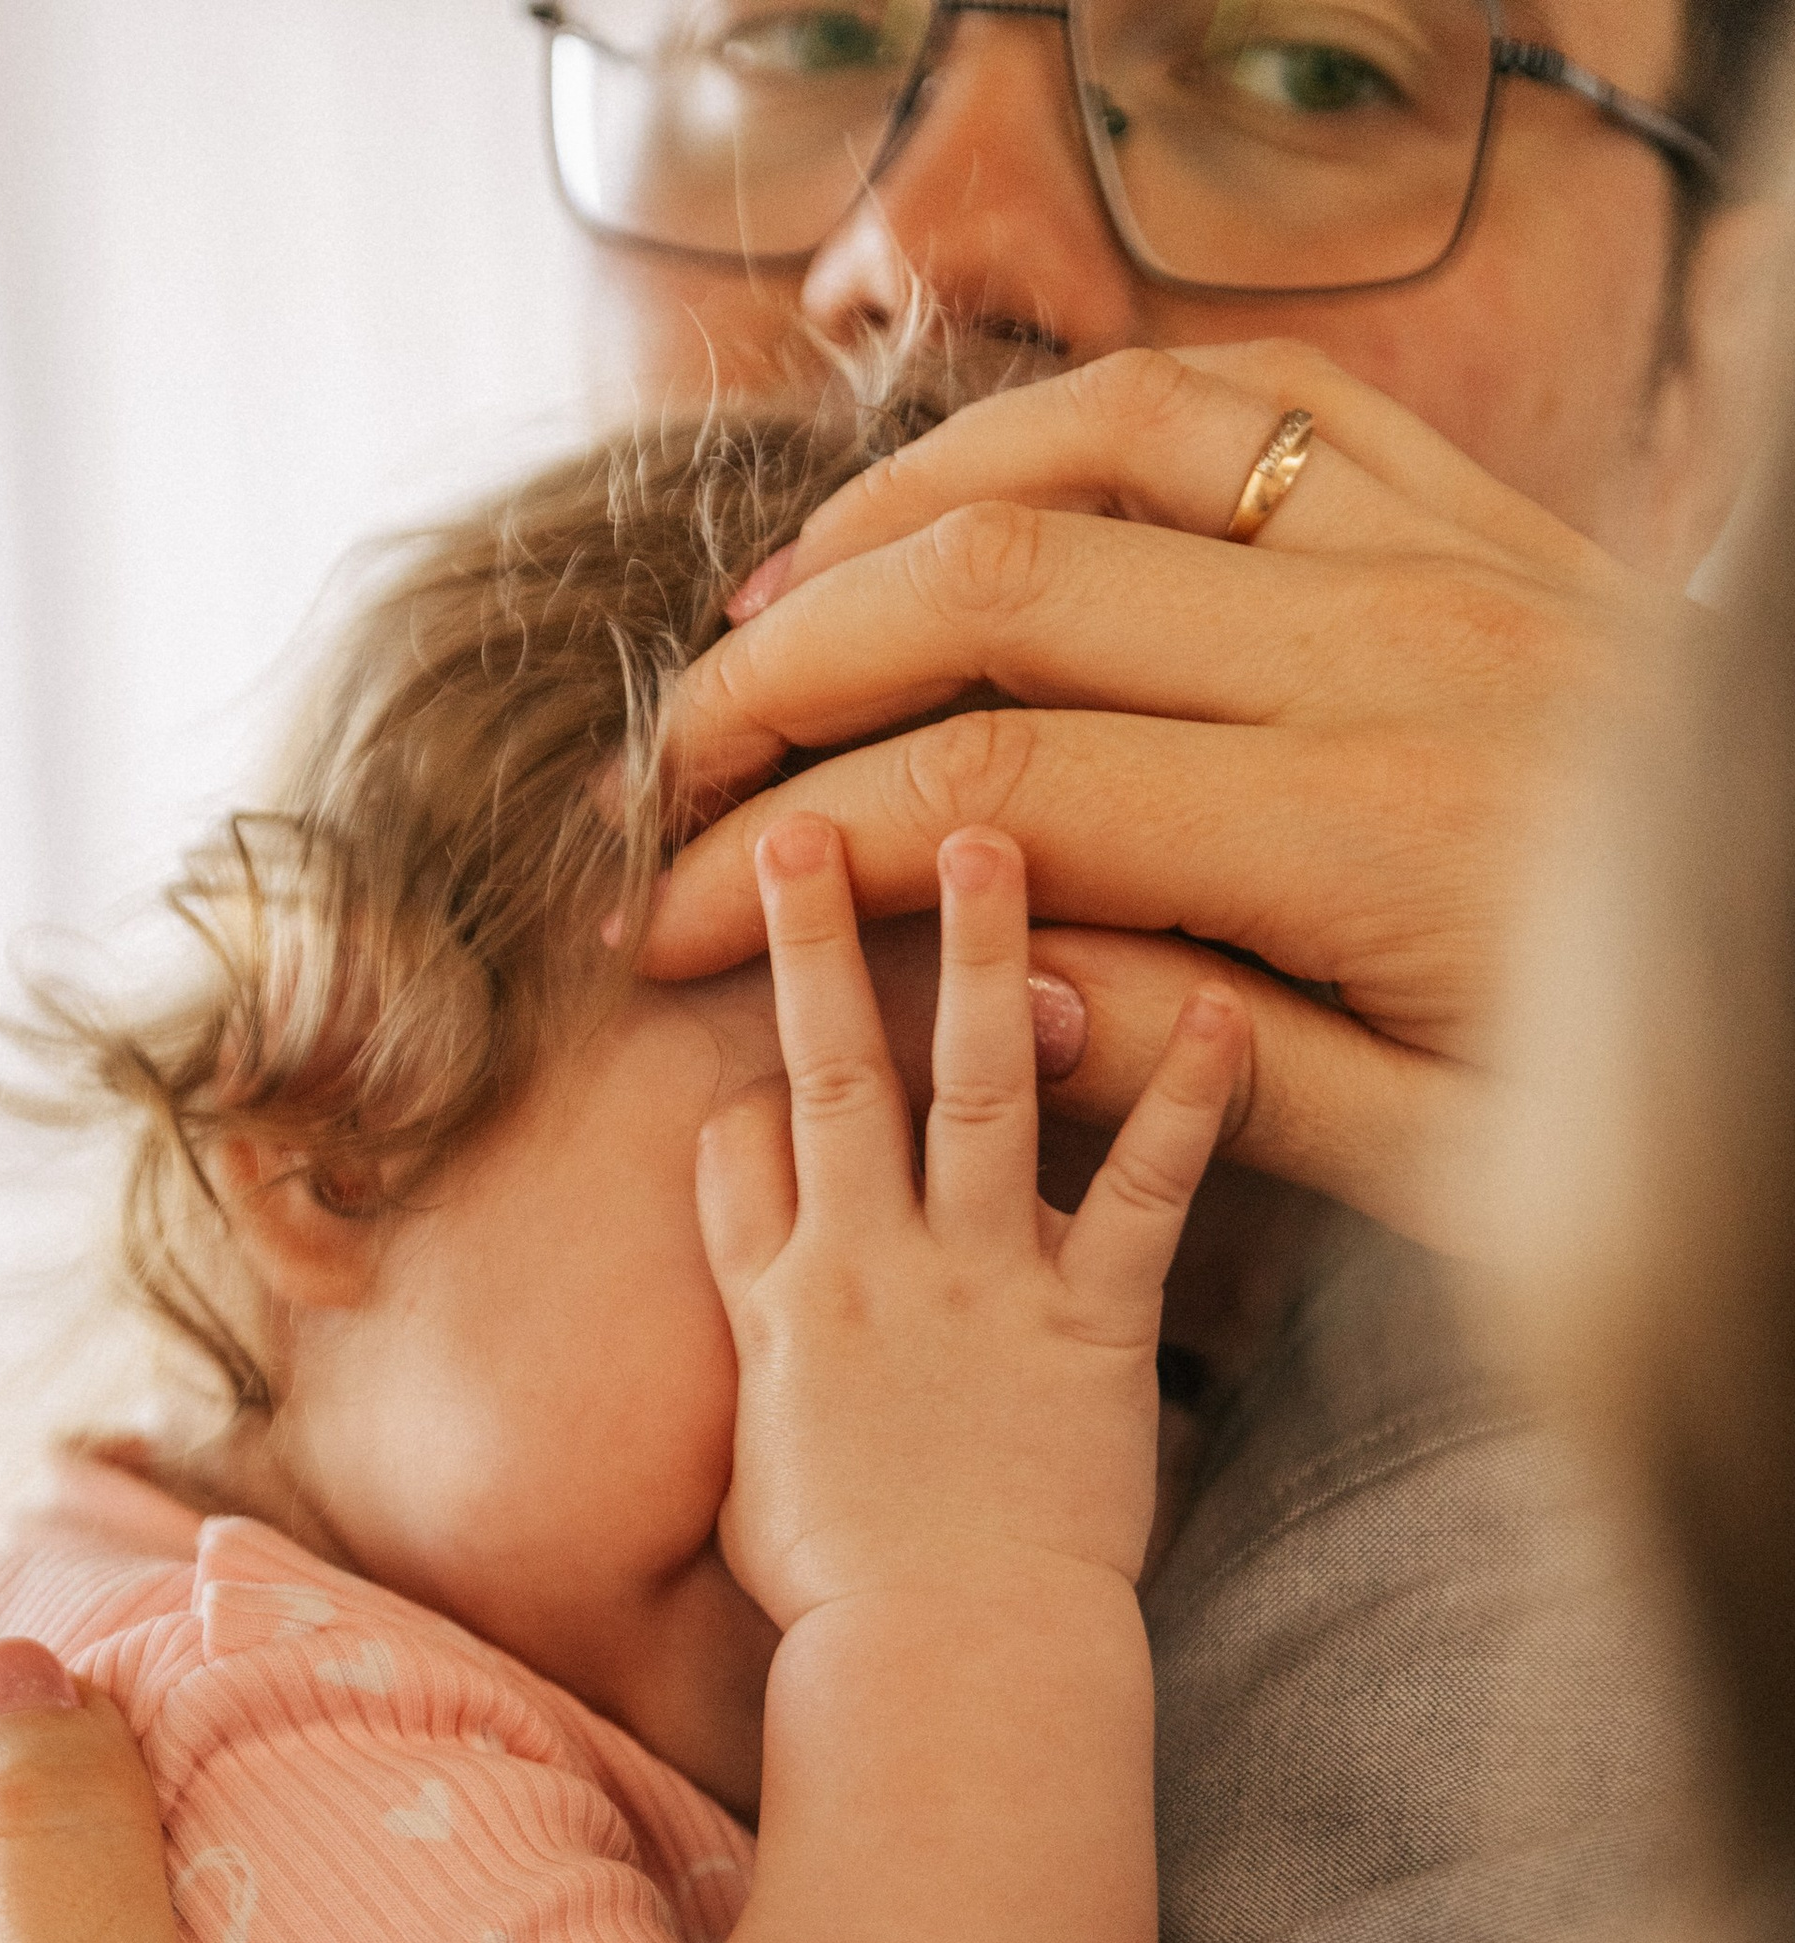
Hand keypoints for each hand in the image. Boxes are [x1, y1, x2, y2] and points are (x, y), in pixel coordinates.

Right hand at [644, 344, 1671, 1245]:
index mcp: (1365, 831)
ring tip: (769, 617)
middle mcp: (1388, 648)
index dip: (798, 849)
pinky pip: (1244, 405)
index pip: (997, 790)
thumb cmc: (1654, 1091)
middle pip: (1005, 588)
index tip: (667, 927)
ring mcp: (1437, 550)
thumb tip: (998, 975)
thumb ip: (1213, 1064)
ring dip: (903, 514)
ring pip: (1102, 447)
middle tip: (667, 769)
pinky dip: (1078, 423)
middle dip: (793, 674)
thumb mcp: (1446, 1158)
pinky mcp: (1475, 512)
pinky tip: (979, 494)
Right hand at [697, 813, 1243, 1632]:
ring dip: (983, 955)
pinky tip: (1220, 1010)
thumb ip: (761, 1389)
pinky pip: (1145, 1192)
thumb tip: (765, 1350)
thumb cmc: (850, 1611)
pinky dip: (1188, 1101)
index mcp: (778, 1308)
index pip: (738, 1141)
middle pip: (827, 1068)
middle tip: (800, 817)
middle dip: (812, 932)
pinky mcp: (1089, 1326)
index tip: (774, 1027)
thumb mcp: (752, 1491)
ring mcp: (978, 1286)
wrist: (945, 1671)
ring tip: (989, 837)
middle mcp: (865, 1269)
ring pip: (970, 1085)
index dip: (750, 1075)